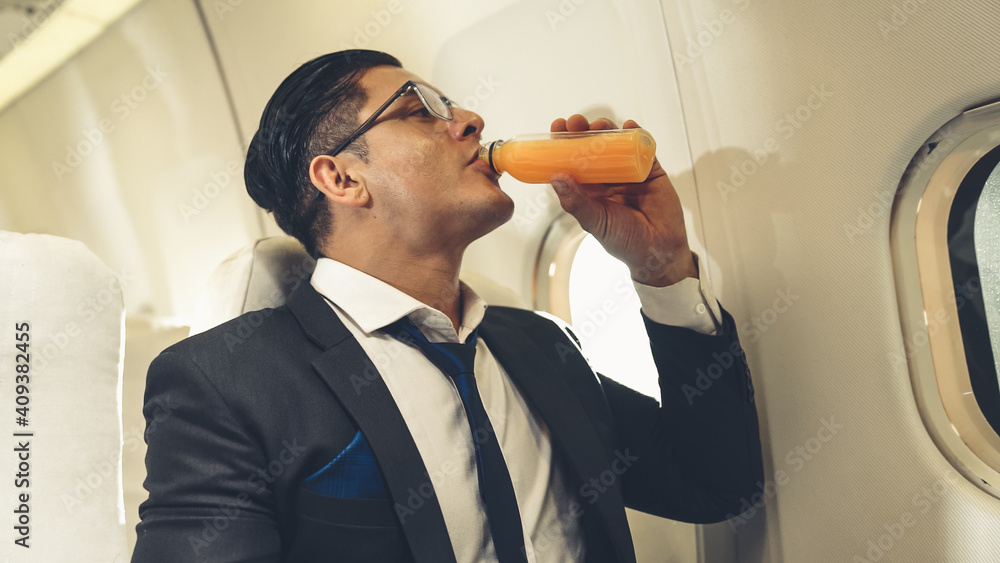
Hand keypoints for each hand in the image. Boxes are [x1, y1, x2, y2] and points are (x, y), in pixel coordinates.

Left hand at [549, 115, 696, 286]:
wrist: (659, 251)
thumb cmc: (624, 242)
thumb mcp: (595, 222)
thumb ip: (577, 202)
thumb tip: (556, 178)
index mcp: (589, 190)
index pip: (571, 162)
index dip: (562, 144)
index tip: (556, 127)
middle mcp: (607, 178)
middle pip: (591, 148)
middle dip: (582, 132)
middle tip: (575, 122)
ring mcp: (629, 172)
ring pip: (615, 144)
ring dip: (606, 130)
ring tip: (599, 124)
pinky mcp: (651, 170)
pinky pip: (643, 148)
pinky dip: (636, 134)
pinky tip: (628, 126)